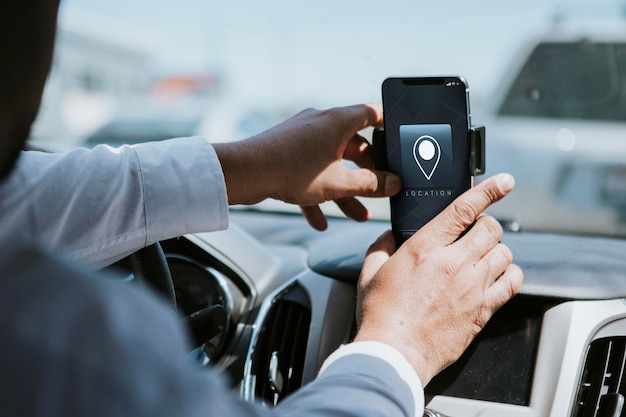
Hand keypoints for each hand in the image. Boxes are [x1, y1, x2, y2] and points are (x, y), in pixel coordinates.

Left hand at [213, 103, 400, 229]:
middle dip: (367, 173)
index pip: (371, 114)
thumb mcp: (339, 183)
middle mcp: (320, 124)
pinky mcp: (286, 153)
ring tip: (356, 215)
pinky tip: (319, 221)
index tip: (398, 139)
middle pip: (353, 146)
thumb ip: (371, 184)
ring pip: (331, 164)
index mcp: (338, 121)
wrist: (245, 172)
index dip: (387, 125)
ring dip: (344, 190)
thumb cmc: (292, 170)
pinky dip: (316, 194)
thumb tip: (394, 183)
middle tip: (379, 191)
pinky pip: (309, 173)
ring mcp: (302, 139)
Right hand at [353, 173, 523, 384]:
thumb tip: (389, 236)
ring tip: (482, 256)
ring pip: (504, 253)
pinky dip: (510, 274)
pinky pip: (512, 283)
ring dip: (496, 249)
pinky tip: (498, 276)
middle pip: (490, 229)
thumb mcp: (370, 273)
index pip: (464, 209)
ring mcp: (472, 287)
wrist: (395, 354)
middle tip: (474, 232)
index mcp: (424, 248)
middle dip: (485, 225)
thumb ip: (381, 247)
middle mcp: (453, 263)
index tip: (504, 181)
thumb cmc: (380, 315)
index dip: (488, 190)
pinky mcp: (483, 310)